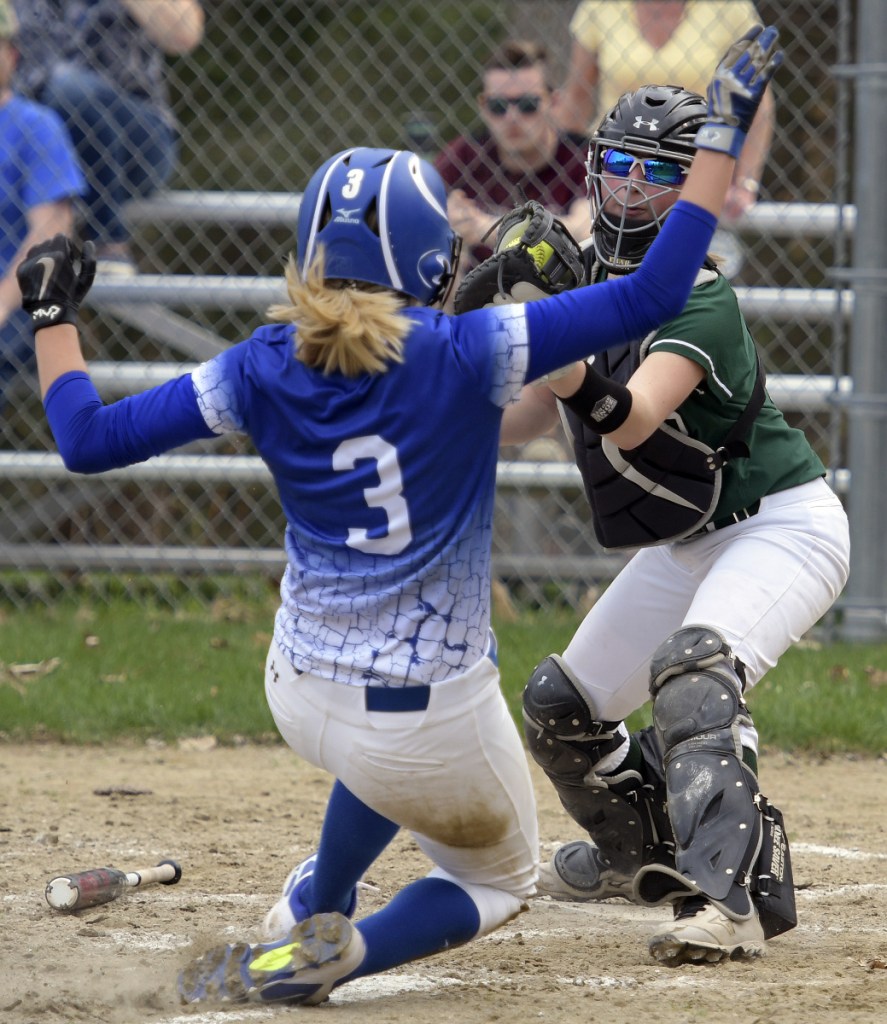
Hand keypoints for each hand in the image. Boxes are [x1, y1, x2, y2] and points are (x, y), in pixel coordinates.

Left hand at [17, 235, 95, 333]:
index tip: (71, 259)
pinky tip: (42, 277)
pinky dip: (36, 264)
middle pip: (49, 242)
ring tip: (51, 270)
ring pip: (36, 248)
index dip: (68, 246)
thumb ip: (90, 260)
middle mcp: (42, 255)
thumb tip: (89, 243)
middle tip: (62, 266)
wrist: (51, 311)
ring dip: (44, 255)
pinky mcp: (21, 269)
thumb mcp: (87, 280)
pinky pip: (29, 259)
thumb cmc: (72, 296)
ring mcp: (30, 262)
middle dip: (57, 250)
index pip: (61, 237)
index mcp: (59, 255)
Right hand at [696, 25, 782, 158]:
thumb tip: (733, 66)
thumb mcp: (717, 93)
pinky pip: (764, 75)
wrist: (722, 133)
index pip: (734, 51)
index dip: (746, 38)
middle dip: (759, 39)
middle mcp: (729, 78)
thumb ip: (724, 79)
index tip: (755, 30)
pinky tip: (778, 55)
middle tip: (769, 30)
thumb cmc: (720, 114)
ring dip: (767, 45)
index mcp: (718, 76)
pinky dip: (772, 63)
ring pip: (756, 60)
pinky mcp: (752, 95)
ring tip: (774, 36)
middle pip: (747, 53)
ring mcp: (740, 86)